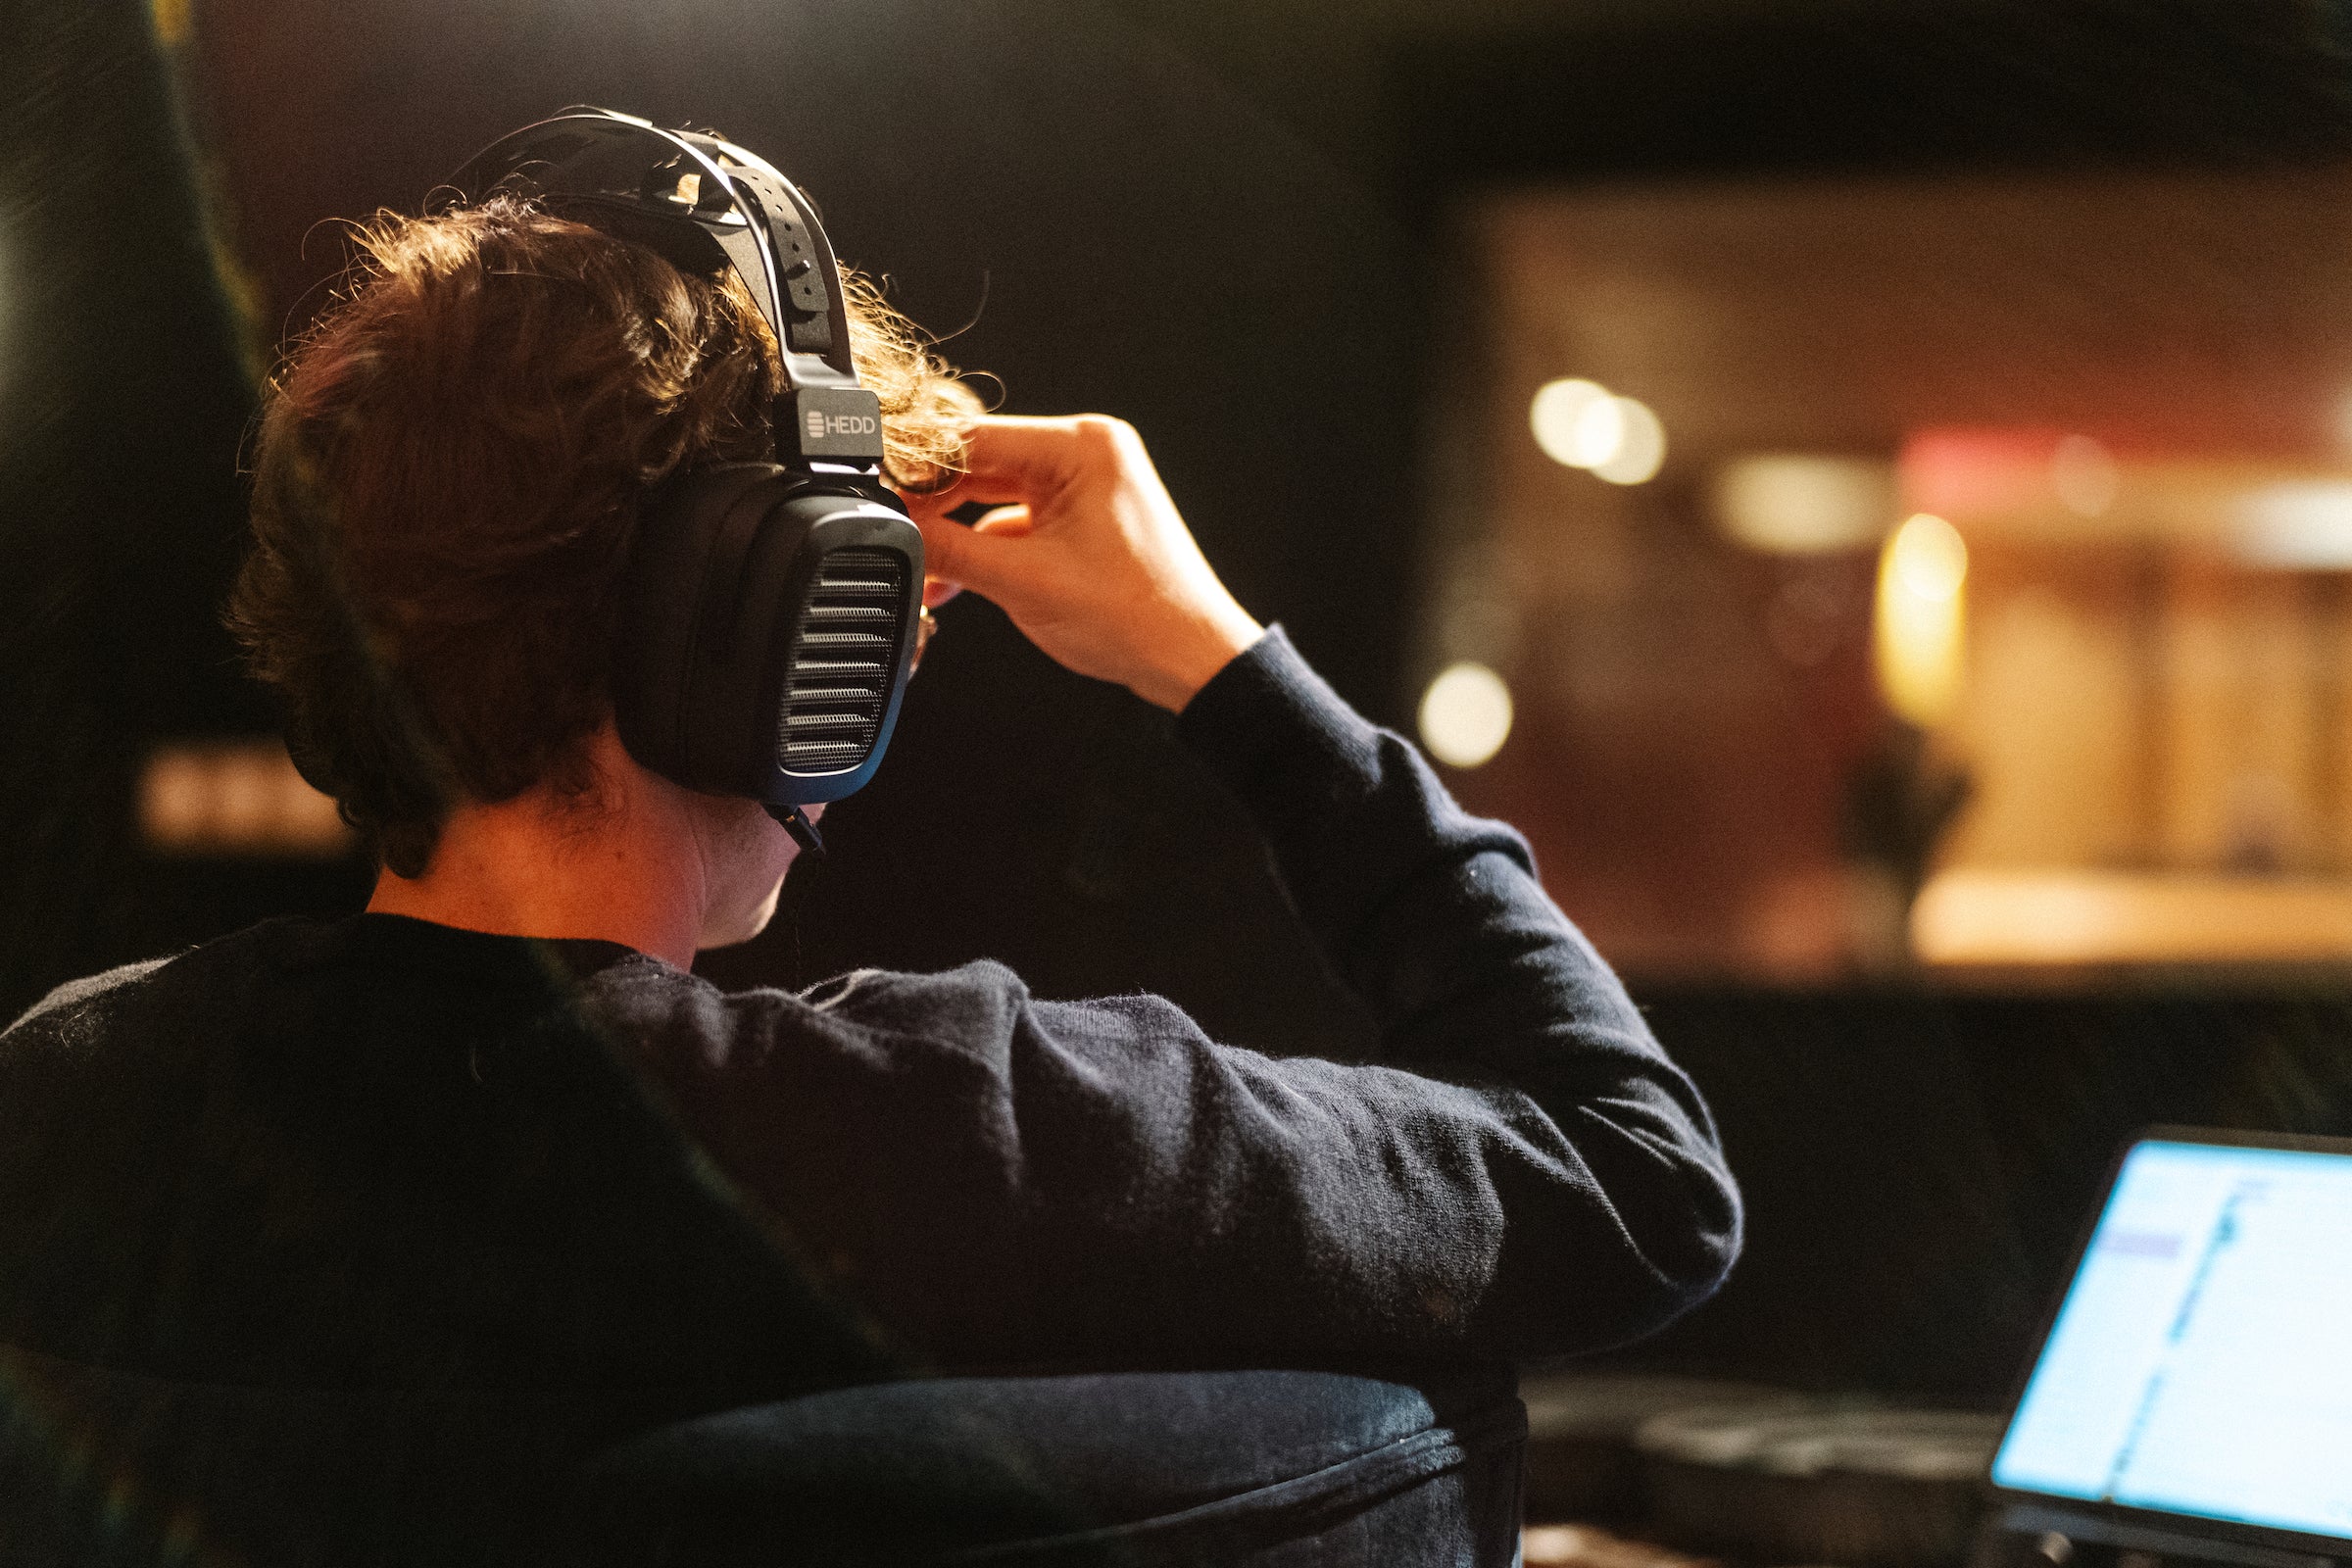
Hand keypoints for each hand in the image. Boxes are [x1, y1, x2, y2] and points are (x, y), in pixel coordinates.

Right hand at [897, 415, 1263, 711]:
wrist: (1188, 658)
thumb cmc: (1137, 616)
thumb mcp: (1023, 582)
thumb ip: (949, 552)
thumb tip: (894, 533)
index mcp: (1082, 446)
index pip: (972, 438)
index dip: (917, 469)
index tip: (877, 494)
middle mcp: (1085, 454)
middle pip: (980, 463)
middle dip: (933, 505)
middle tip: (891, 536)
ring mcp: (1084, 485)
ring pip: (993, 494)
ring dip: (955, 532)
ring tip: (922, 567)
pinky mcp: (1081, 517)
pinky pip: (1015, 519)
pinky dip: (984, 547)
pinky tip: (953, 579)